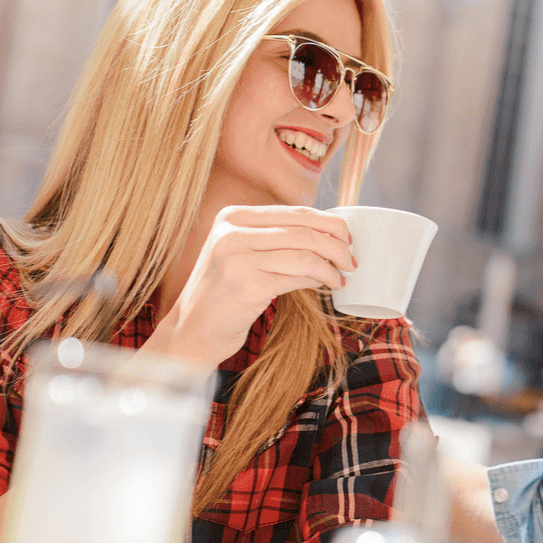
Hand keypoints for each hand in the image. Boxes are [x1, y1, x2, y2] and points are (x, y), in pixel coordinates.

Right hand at [150, 205, 355, 367]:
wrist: (191, 330)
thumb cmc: (224, 292)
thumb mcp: (240, 252)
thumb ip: (273, 238)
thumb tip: (328, 233)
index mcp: (233, 216)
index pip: (296, 212)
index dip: (329, 223)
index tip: (347, 238)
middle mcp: (232, 231)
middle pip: (304, 229)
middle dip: (337, 244)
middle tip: (351, 261)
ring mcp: (238, 257)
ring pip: (304, 253)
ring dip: (331, 267)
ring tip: (340, 279)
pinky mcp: (247, 285)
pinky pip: (297, 277)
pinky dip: (317, 280)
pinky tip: (324, 287)